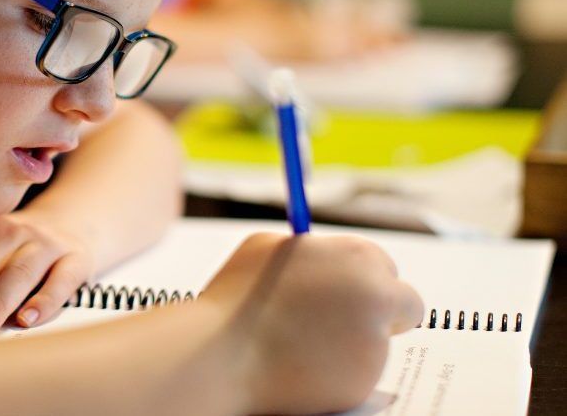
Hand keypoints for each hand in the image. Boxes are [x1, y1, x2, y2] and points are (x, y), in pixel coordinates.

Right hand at [203, 232, 422, 414]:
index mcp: (357, 258)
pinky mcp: (363, 383)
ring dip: (352, 343)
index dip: (364, 279)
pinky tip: (300, 365)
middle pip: (406, 305)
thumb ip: (308, 248)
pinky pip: (357, 374)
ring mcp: (373, 344)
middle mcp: (375, 298)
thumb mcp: (268, 247)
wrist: (224, 355)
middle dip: (380, 313)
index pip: (384, 267)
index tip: (346, 290)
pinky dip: (337, 373)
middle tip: (342, 320)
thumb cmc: (239, 297)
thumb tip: (320, 252)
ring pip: (378, 343)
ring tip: (301, 342)